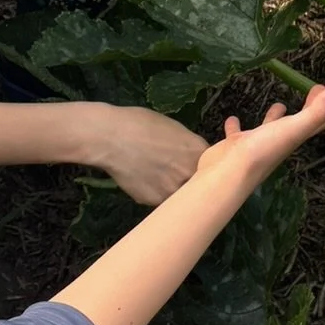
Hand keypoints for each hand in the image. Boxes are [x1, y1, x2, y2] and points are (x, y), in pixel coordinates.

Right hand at [87, 106, 208, 204]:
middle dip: (192, 181)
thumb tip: (192, 156)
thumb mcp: (173, 128)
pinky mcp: (153, 201)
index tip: (199, 165)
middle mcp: (190, 174)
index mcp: (198, 152)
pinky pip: (161, 200)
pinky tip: (144, 180)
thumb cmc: (140, 123)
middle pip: (199, 184)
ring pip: (180, 196)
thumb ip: (189, 146)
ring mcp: (172, 191)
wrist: (110, 138)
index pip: (214, 165)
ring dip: (175, 190)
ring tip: (158, 177)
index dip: (206, 165)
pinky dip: (155, 193)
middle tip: (177, 173)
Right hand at [195, 76, 324, 189]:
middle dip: (312, 105)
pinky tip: (232, 118)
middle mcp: (280, 140)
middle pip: (302, 122)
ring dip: (277, 117)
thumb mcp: (293, 129)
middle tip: (317, 88)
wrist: (228, 174)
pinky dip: (237, 126)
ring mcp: (257, 144)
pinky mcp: (236, 145)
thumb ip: (316, 112)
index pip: (322, 118)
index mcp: (296, 135)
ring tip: (280, 104)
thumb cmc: (262, 150)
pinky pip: (239, 133)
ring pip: (271, 128)